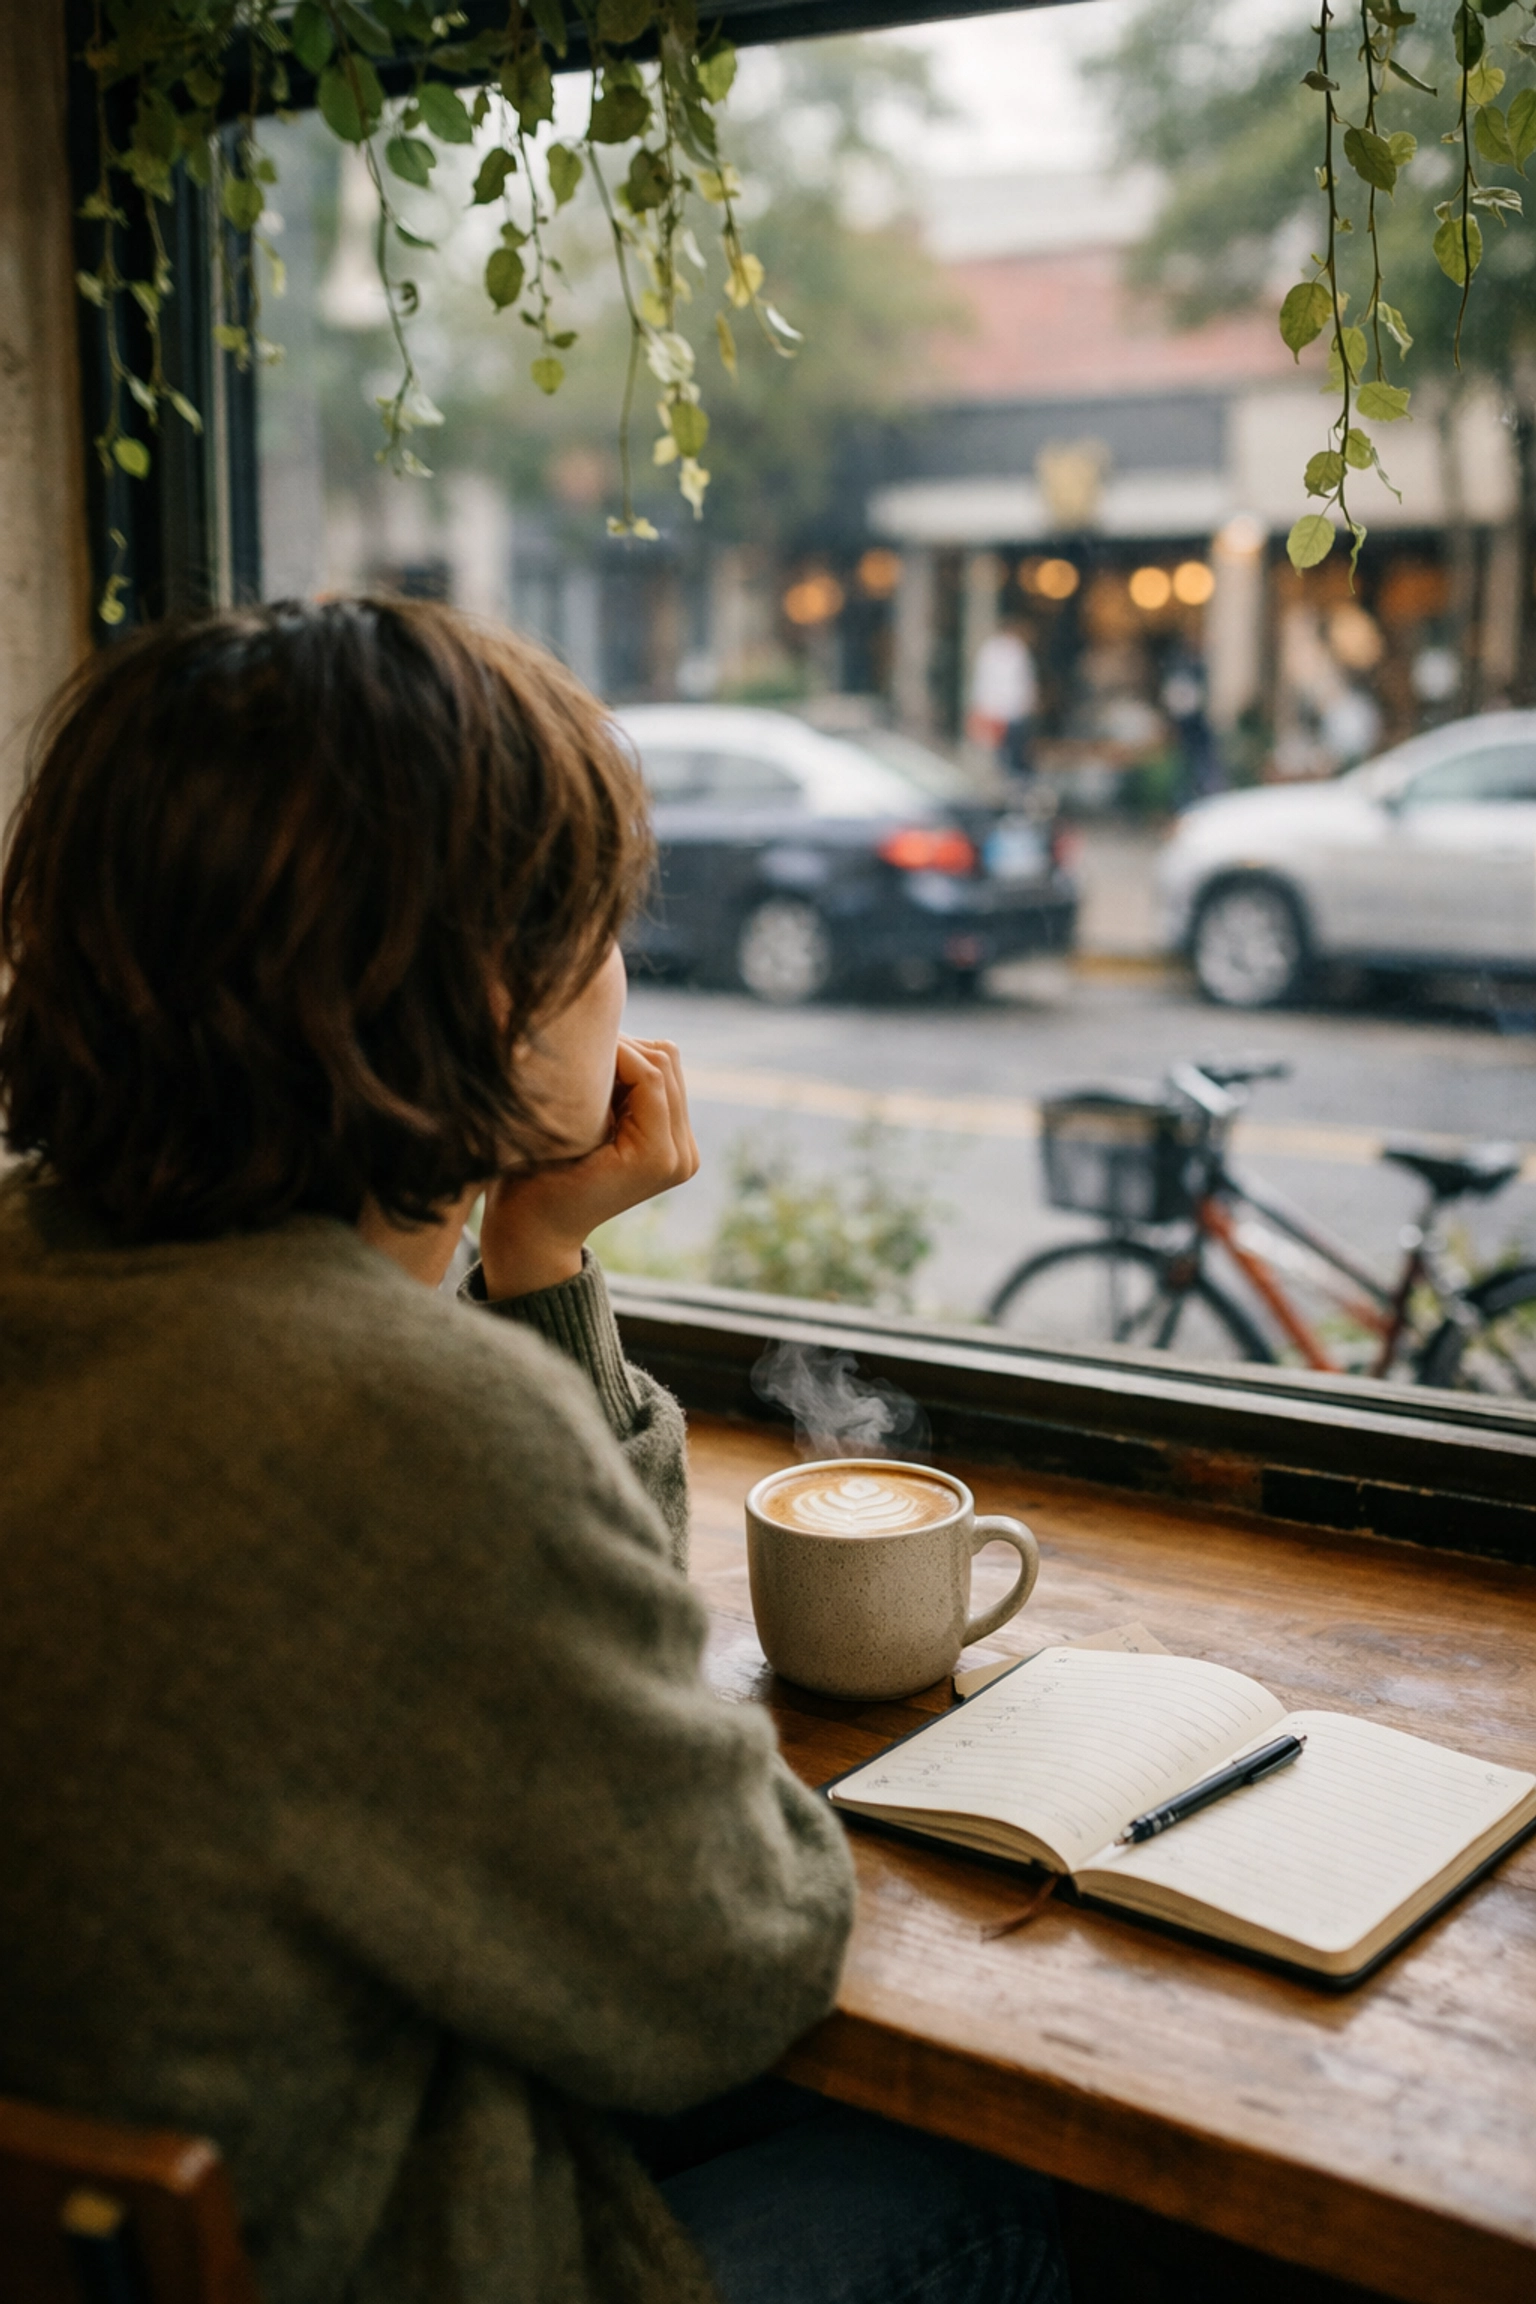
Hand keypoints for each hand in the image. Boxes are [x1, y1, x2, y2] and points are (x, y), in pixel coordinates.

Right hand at [477, 1037, 699, 1300]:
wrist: (540, 1226)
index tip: (574, 1036)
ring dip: (629, 1055)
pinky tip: (601, 1079)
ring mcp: (683, 1152)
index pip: (650, 1074)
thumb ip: (589, 1088)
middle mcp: (681, 1156)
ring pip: (668, 1065)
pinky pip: (664, 1083)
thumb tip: (599, 1035)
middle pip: (667, 1064)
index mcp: (656, 1157)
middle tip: (579, 1046)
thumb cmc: (533, 1180)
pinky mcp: (675, 1143)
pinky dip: (633, 1070)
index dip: (614, 1047)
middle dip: (623, 1046)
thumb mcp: (559, 1131)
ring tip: (589, 1064)